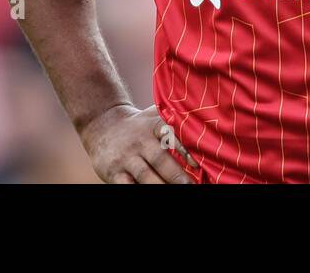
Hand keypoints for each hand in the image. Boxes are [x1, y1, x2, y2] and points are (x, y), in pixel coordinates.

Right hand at [79, 103, 197, 183]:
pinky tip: (150, 194)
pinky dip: (138, 191)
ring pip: (145, 175)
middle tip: (191, 185)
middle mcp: (140, 141)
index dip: (183, 147)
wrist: (102, 124)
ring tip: (177, 192)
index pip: (169, 134)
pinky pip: (127, 186)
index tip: (197, 163)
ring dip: (161, 186)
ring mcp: (126, 157)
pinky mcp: (113, 172)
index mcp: (153, 125)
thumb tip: (208, 126)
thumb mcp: (153, 115)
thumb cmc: (138, 124)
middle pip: (160, 159)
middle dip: (177, 175)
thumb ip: (174, 120)